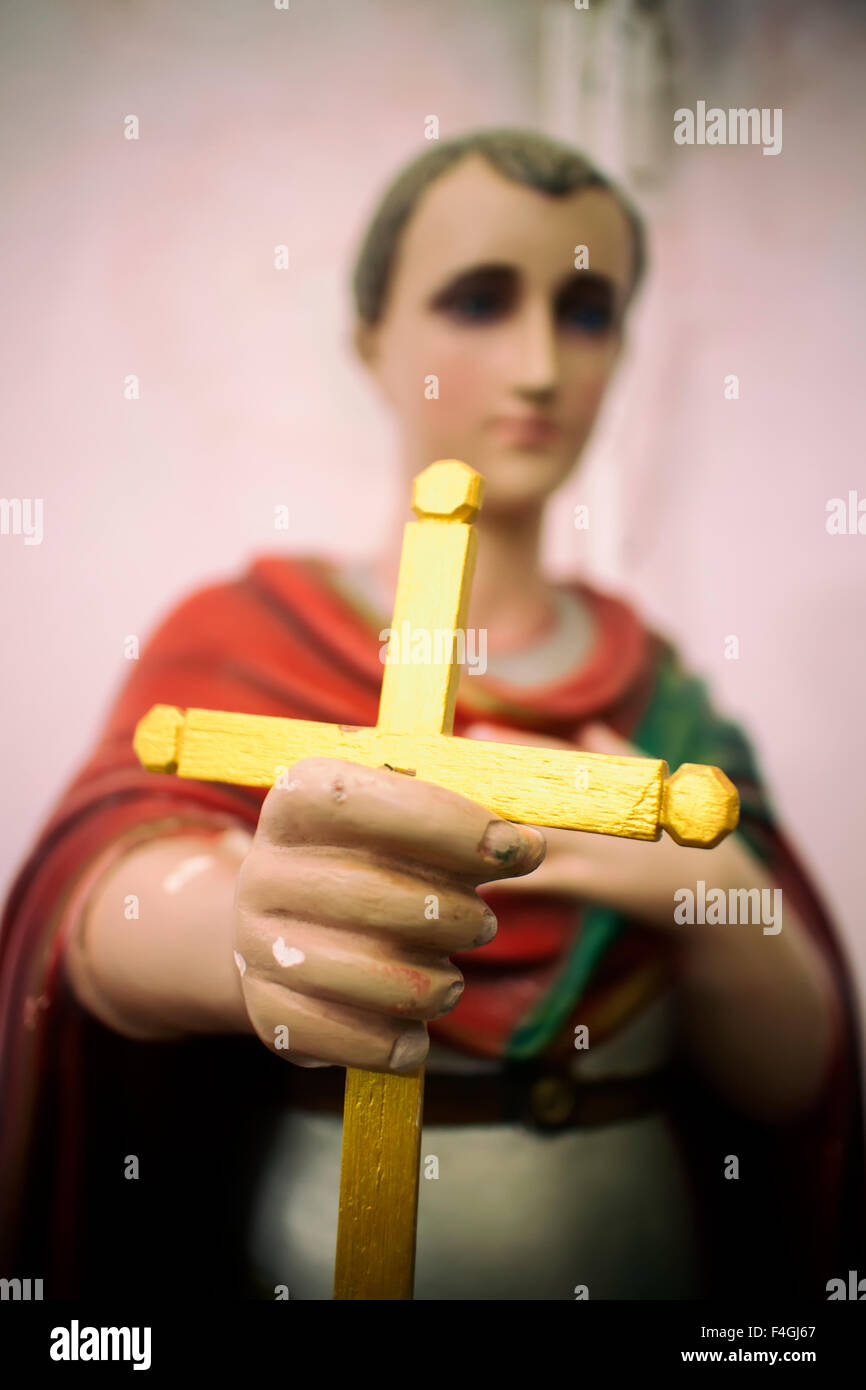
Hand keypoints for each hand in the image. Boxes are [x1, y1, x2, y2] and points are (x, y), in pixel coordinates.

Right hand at [232, 757, 544, 1072]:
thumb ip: (466, 822)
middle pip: (381, 897)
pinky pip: (362, 1042)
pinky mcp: (271, 1017)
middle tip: (482, 922)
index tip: (519, 848)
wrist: (288, 934)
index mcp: (296, 800)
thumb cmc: (373, 864)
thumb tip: (527, 846)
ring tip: (446, 975)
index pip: (362, 802)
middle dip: (459, 916)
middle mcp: (264, 871)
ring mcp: (259, 948)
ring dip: (440, 984)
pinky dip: (406, 1041)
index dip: (449, 825)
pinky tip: (413, 1024)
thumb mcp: (409, 821)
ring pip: (380, 979)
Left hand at [463, 720, 733, 932]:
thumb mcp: (658, 788)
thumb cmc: (681, 838)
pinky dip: (506, 877)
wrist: (715, 893)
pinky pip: (539, 879)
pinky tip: (471, 877)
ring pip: (527, 824)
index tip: (475, 732)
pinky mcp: (593, 884)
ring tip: (442, 813)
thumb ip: (622, 756)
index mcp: (612, 779)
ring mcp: (594, 844)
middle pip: (531, 784)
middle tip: (439, 769)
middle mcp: (598, 804)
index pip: (555, 754)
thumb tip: (591, 728)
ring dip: (485, 819)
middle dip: (486, 777)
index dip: (513, 743)